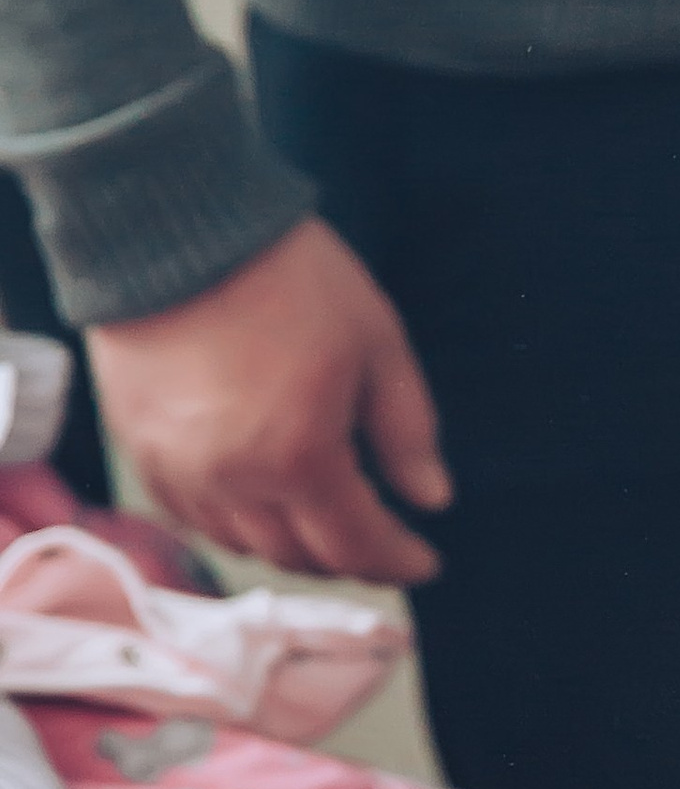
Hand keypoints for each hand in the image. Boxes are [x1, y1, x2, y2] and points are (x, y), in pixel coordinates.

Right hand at [84, 216, 449, 585]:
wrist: (172, 226)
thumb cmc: (289, 276)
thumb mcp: (377, 345)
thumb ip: (407, 432)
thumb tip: (432, 499)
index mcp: (300, 456)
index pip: (357, 545)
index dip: (398, 561)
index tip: (427, 562)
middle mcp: (233, 480)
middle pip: (299, 557)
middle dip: (350, 559)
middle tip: (382, 542)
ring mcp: (179, 470)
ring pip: (243, 545)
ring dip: (291, 546)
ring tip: (326, 523)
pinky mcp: (138, 449)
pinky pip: (192, 517)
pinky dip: (234, 524)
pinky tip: (261, 502)